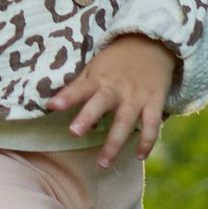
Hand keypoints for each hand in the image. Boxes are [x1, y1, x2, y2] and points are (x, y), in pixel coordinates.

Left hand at [50, 30, 175, 167]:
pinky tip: (139, 157)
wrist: (152, 44)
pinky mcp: (155, 102)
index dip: (67, 96)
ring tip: (102, 164)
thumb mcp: (95, 68)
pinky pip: (152, 124)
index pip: (80, 87)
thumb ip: (78, 86)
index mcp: (99, 78)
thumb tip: (52, 104)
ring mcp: (137, 96)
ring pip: (126, 121)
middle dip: (88, 117)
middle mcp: (117, 88)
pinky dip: (147, 141)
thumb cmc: (116, 62)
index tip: (53, 105)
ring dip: (114, 143)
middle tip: (73, 133)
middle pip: (102, 103)